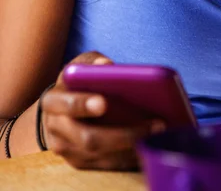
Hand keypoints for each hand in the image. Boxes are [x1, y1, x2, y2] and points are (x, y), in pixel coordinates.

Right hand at [41, 51, 164, 170]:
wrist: (58, 111)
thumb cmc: (76, 83)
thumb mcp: (80, 66)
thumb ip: (92, 63)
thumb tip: (106, 65)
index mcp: (53, 101)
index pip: (66, 104)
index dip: (83, 104)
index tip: (104, 103)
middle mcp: (56, 129)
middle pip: (88, 138)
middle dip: (123, 134)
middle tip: (154, 124)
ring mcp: (67, 149)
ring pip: (101, 154)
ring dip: (132, 146)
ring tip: (159, 132)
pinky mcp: (80, 162)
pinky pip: (107, 164)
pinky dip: (129, 156)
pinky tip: (150, 143)